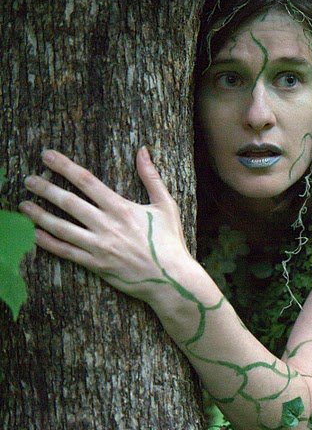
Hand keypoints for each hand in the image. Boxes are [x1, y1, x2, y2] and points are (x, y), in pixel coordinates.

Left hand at [19, 148, 193, 302]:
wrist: (171, 278)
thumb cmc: (170, 241)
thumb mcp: (166, 205)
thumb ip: (151, 177)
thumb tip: (143, 151)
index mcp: (121, 208)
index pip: (86, 181)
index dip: (64, 166)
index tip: (47, 156)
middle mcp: (106, 225)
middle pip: (68, 202)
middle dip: (45, 188)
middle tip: (28, 179)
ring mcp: (99, 246)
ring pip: (61, 228)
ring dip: (39, 215)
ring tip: (23, 205)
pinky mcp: (96, 265)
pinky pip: (66, 252)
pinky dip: (47, 243)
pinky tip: (34, 234)